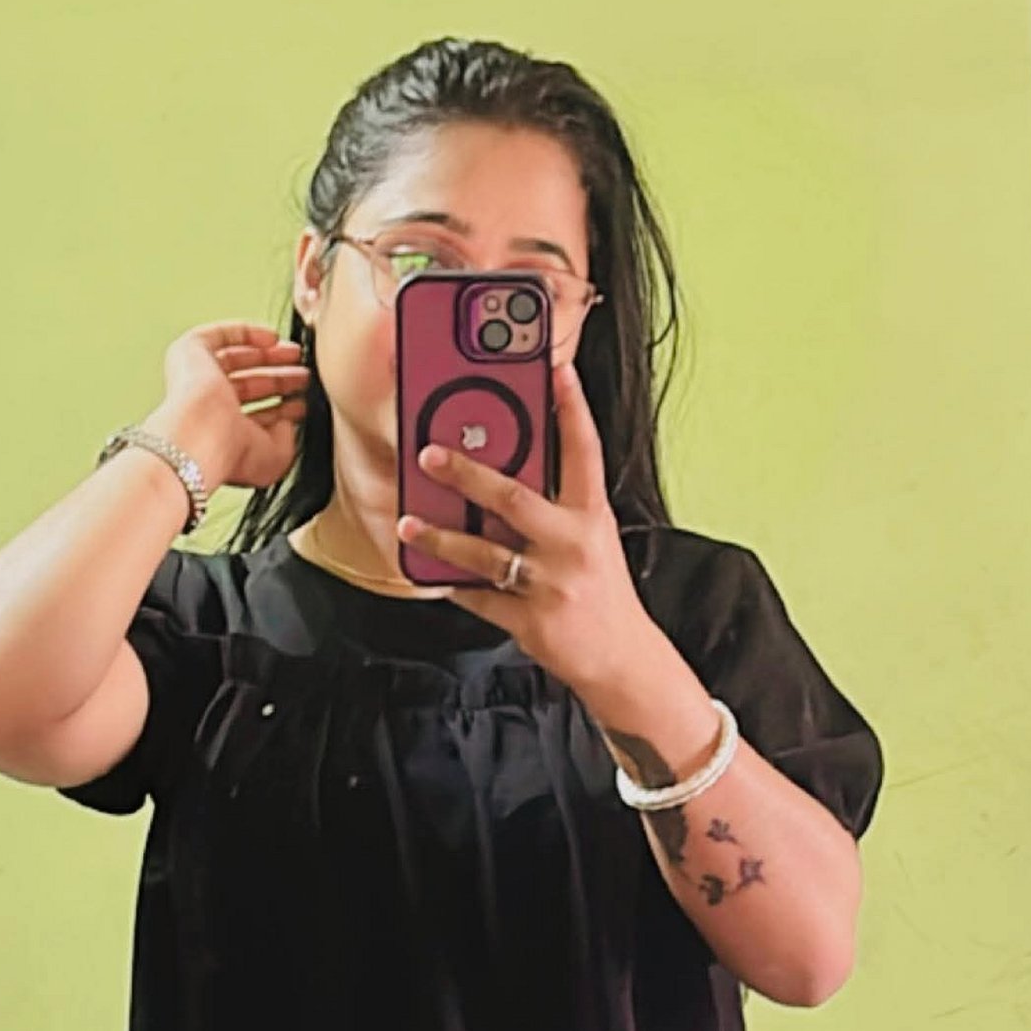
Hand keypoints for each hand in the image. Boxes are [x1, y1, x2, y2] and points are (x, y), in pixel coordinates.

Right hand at [145, 321, 309, 494]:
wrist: (202, 433)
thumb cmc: (233, 453)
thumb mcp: (274, 456)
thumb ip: (287, 439)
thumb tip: (288, 421)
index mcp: (222, 432)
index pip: (254, 414)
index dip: (281, 408)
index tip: (302, 403)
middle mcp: (206, 404)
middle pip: (248, 385)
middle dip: (279, 378)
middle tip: (304, 375)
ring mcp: (196, 377)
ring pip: (237, 359)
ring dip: (269, 356)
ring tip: (296, 354)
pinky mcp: (189, 352)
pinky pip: (220, 335)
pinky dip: (247, 333)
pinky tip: (273, 339)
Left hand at [397, 363, 658, 700]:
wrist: (622, 661)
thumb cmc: (602, 595)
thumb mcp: (593, 541)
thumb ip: (557, 508)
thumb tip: (502, 475)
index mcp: (593, 518)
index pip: (584, 451)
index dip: (571, 407)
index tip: (554, 368)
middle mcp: (573, 545)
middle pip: (515, 497)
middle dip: (468, 472)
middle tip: (430, 453)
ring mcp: (550, 584)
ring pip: (485, 553)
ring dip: (441, 535)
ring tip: (409, 522)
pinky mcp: (530, 621)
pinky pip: (479, 597)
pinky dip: (451, 584)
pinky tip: (428, 571)